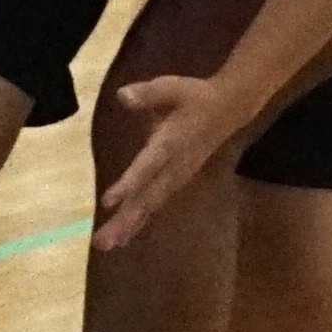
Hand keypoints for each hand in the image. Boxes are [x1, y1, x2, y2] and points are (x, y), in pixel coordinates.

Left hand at [93, 72, 247, 251]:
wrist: (228, 109)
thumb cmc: (195, 96)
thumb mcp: (172, 87)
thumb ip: (147, 94)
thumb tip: (122, 95)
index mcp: (171, 143)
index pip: (148, 166)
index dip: (129, 183)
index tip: (108, 202)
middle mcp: (174, 166)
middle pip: (147, 197)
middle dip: (125, 220)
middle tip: (103, 242)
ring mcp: (177, 177)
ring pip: (151, 205)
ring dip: (129, 226)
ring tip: (108, 245)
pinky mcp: (176, 181)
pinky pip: (155, 205)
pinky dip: (140, 221)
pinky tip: (124, 236)